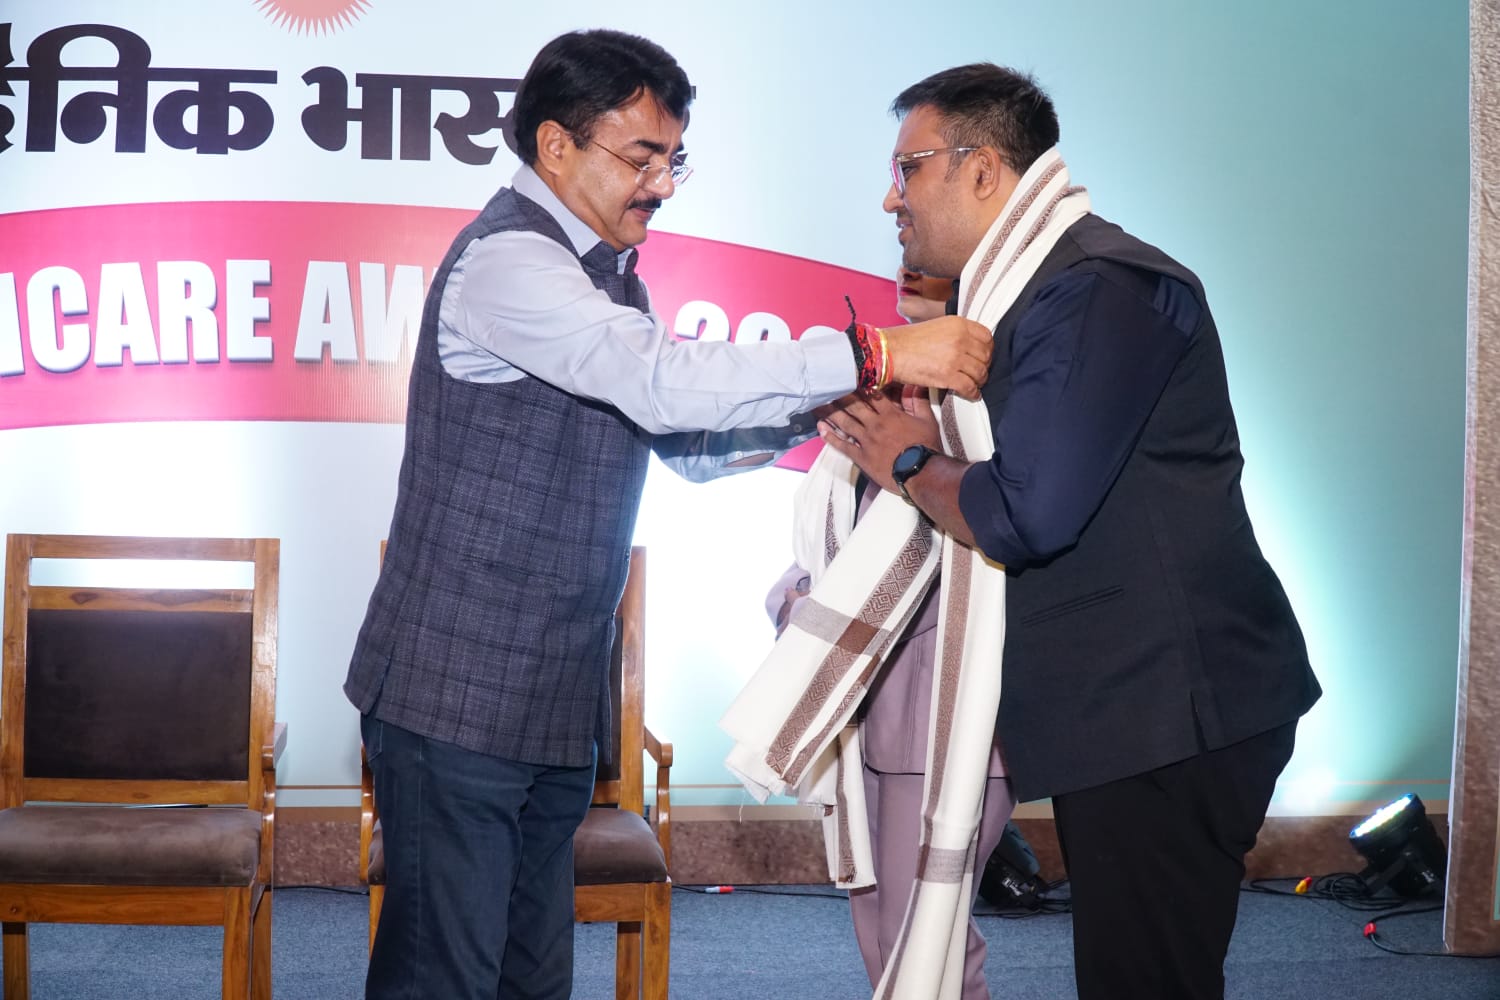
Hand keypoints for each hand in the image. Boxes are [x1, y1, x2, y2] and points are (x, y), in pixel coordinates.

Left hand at [817, 386, 942, 493]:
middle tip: (826, 386)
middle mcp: (875, 424)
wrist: (921, 473)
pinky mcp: (861, 456)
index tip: (848, 376)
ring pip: (844, 422)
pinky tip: (820, 428)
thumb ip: (918, 401)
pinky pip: (842, 445)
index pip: (871, 395)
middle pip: (853, 406)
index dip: (859, 385)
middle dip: (839, 395)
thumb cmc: (926, 448)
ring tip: (817, 403)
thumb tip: (914, 384)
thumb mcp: (927, 421)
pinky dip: (830, 437)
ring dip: (830, 412)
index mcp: (890, 415)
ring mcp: (866, 441)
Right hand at [881, 316, 991, 400]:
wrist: (890, 352)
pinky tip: (971, 394)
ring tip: (973, 383)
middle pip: (986, 356)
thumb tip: (970, 347)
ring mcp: (955, 358)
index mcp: (958, 324)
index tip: (982, 356)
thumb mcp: (937, 326)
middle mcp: (960, 339)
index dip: (987, 349)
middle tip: (977, 372)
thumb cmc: (908, 340)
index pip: (987, 337)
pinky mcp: (948, 376)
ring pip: (980, 373)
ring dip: (979, 381)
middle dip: (983, 366)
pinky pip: (969, 387)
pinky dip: (973, 393)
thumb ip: (956, 333)